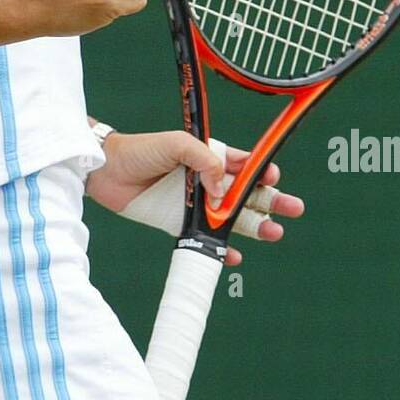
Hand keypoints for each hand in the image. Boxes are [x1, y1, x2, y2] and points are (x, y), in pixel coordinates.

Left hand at [85, 129, 304, 266]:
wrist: (105, 170)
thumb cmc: (140, 149)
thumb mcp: (176, 143)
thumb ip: (202, 159)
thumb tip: (221, 188)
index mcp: (208, 157)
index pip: (244, 164)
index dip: (262, 172)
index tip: (274, 178)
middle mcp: (205, 181)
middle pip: (247, 193)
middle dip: (271, 201)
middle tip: (294, 210)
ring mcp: (194, 204)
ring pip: (232, 218)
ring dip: (255, 226)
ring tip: (275, 233)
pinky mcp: (179, 223)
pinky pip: (205, 238)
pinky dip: (221, 248)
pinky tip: (235, 256)